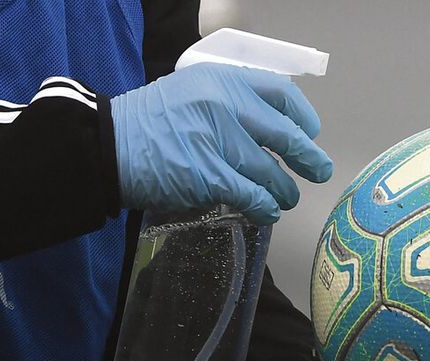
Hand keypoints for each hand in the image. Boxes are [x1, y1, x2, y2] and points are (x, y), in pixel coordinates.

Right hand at [110, 63, 332, 224]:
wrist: (111, 146)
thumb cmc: (151, 123)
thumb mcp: (193, 92)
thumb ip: (230, 102)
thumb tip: (269, 128)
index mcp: (223, 79)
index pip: (280, 92)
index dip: (303, 116)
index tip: (310, 132)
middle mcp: (225, 105)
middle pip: (285, 135)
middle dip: (308, 158)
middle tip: (319, 171)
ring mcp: (218, 141)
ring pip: (270, 171)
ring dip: (285, 189)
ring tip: (287, 197)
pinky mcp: (210, 175)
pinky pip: (252, 195)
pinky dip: (265, 206)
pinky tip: (268, 212)